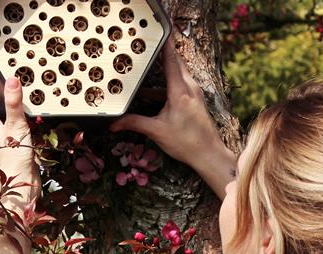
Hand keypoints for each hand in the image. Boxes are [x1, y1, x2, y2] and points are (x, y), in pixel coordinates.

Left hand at [0, 70, 40, 209]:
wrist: (21, 191)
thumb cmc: (13, 163)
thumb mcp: (15, 129)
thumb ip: (14, 105)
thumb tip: (12, 79)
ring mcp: (5, 143)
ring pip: (3, 121)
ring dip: (4, 109)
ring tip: (5, 96)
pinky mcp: (16, 151)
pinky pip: (15, 131)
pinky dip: (17, 122)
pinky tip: (23, 122)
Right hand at [109, 36, 235, 196]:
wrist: (208, 154)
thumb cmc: (186, 142)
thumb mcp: (157, 132)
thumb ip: (135, 123)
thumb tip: (114, 124)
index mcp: (180, 90)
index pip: (170, 59)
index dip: (162, 43)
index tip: (155, 31)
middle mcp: (189, 86)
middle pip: (174, 61)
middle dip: (160, 54)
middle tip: (146, 48)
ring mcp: (194, 92)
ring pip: (177, 73)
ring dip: (162, 71)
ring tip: (144, 70)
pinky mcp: (195, 99)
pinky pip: (179, 85)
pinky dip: (166, 86)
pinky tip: (152, 95)